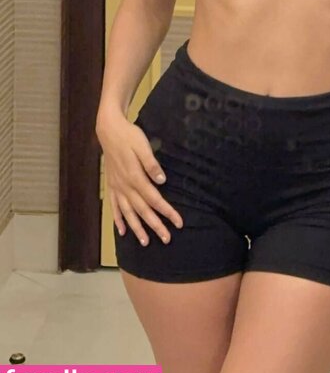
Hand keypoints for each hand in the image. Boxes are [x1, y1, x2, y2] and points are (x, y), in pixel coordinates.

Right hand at [96, 114, 183, 246]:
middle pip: (143, 210)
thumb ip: (151, 164)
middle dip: (155, 226)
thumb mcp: (142, 145)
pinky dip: (118, 220)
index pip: (155, 199)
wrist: (108, 130)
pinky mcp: (112, 185)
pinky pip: (115, 206)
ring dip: (137, 228)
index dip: (167, 212)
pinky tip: (122, 231)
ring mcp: (117, 187)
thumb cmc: (129, 136)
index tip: (178, 222)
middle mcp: (125, 186)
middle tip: (167, 239)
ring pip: (128, 212)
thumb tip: (162, 180)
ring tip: (145, 242)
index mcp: (135, 177)